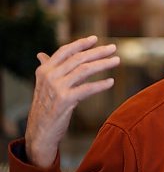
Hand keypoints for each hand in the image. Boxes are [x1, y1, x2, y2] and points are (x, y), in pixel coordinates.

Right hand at [25, 36, 119, 167]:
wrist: (39, 132)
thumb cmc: (45, 107)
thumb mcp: (43, 86)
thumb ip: (47, 69)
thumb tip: (41, 54)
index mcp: (45, 70)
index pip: (65, 51)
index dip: (81, 43)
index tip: (95, 39)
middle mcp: (50, 76)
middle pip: (78, 58)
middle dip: (97, 51)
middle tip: (113, 47)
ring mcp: (57, 88)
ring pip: (85, 70)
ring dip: (103, 64)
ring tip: (116, 61)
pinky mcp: (65, 100)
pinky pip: (87, 89)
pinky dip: (100, 84)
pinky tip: (111, 81)